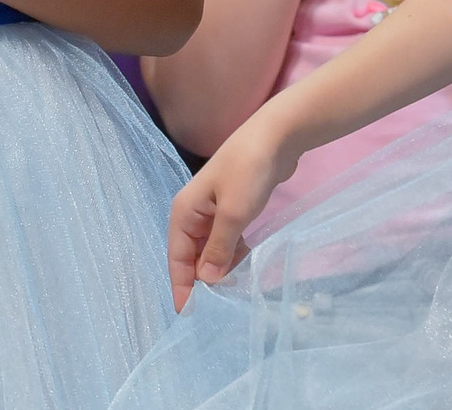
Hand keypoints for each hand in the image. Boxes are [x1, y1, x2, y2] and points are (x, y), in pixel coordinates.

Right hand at [166, 104, 296, 307]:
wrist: (274, 138)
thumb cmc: (248, 172)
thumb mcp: (233, 214)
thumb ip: (218, 249)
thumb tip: (207, 281)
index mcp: (184, 212)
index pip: (177, 258)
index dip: (181, 286)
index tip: (186, 314)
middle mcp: (193, 213)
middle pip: (191, 256)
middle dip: (201, 280)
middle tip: (216, 308)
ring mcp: (212, 210)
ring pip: (210, 249)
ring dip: (218, 268)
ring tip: (231, 290)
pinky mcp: (231, 208)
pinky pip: (225, 240)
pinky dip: (232, 254)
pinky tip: (243, 264)